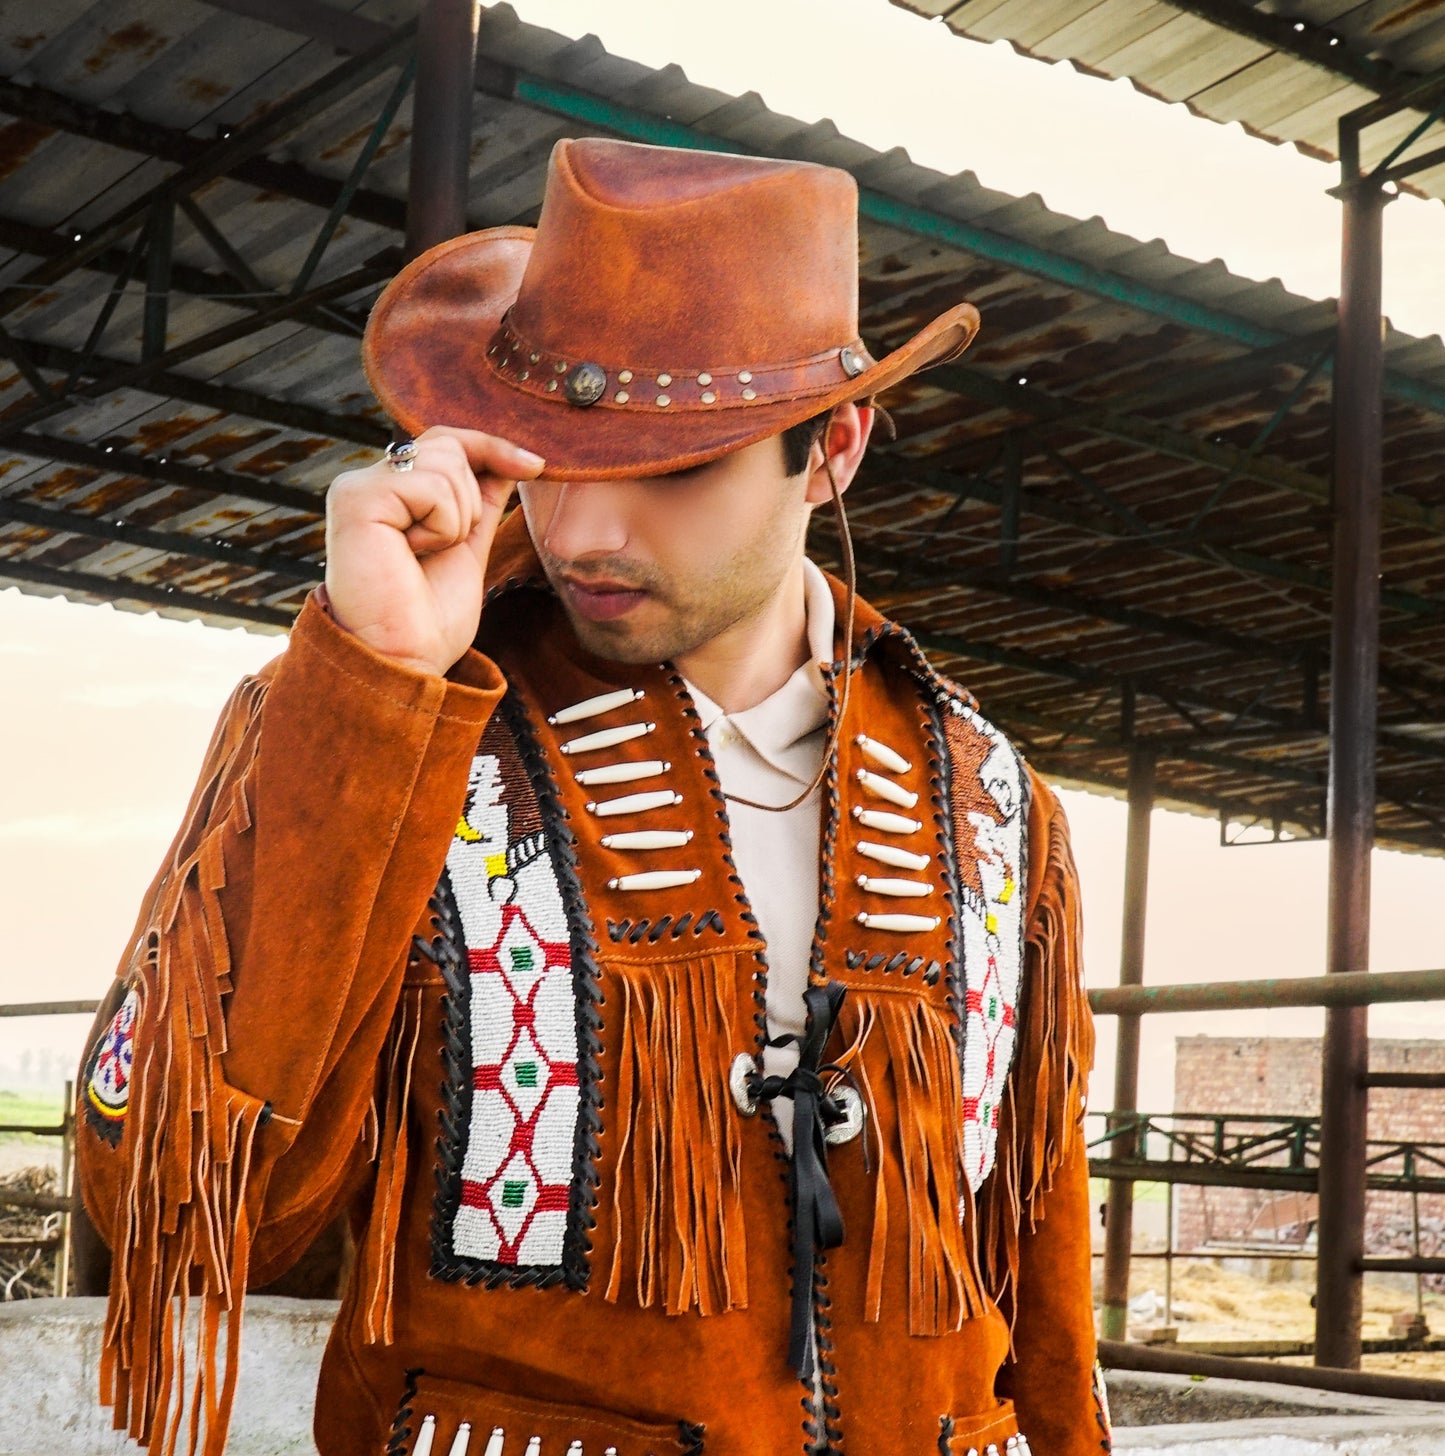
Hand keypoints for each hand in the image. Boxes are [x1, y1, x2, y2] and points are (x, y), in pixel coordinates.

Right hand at [323, 426, 544, 675]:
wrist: (406, 660)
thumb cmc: (430, 619)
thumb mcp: (469, 545)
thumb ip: (481, 500)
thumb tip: (509, 461)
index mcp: (392, 493)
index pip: (447, 442)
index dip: (493, 448)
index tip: (537, 466)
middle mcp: (368, 483)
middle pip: (450, 446)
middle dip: (472, 501)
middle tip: (443, 549)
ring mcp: (358, 488)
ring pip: (446, 463)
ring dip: (457, 520)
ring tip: (424, 555)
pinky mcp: (355, 498)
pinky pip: (432, 486)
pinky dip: (442, 525)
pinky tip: (413, 554)